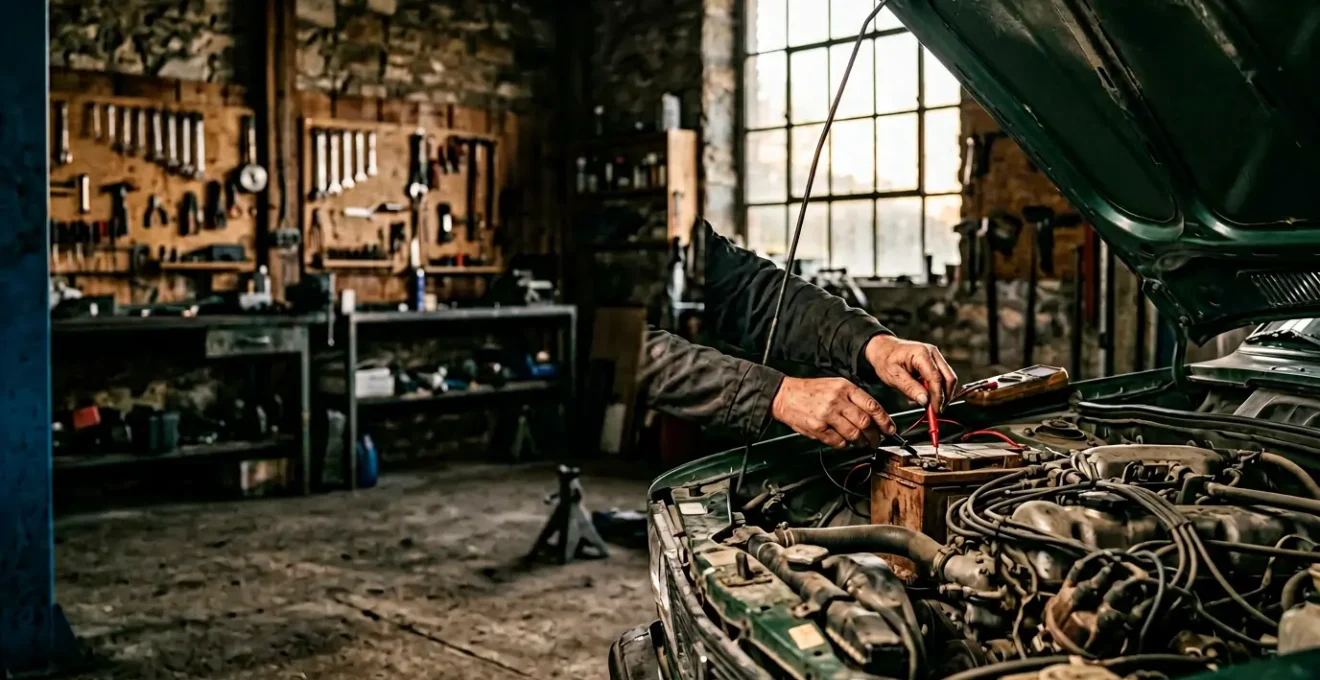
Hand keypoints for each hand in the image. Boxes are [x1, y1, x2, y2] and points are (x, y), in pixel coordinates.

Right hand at [770, 377, 894, 448]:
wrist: (784, 395)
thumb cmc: (809, 391)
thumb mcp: (834, 385)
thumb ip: (853, 398)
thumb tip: (873, 415)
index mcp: (844, 387)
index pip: (872, 405)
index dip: (884, 420)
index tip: (889, 429)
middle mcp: (837, 400)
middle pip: (865, 422)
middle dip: (874, 435)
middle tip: (876, 440)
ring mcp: (827, 414)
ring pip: (854, 434)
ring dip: (860, 441)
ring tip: (861, 443)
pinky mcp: (818, 428)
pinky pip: (838, 441)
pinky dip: (844, 444)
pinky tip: (844, 441)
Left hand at [864, 335, 957, 410]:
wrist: (882, 348)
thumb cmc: (885, 359)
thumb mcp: (893, 375)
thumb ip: (909, 388)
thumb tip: (924, 401)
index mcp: (921, 354)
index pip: (936, 378)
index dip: (938, 397)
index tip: (935, 411)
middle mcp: (932, 353)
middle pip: (949, 378)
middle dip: (944, 396)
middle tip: (935, 411)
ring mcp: (935, 357)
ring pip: (948, 378)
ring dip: (941, 393)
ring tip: (929, 405)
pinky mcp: (934, 362)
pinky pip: (941, 377)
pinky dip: (936, 389)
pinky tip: (926, 395)